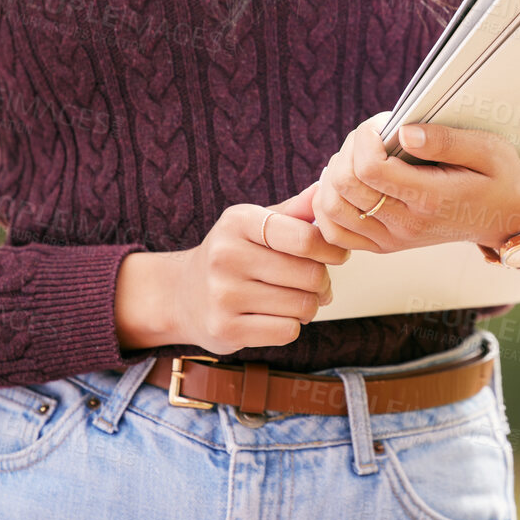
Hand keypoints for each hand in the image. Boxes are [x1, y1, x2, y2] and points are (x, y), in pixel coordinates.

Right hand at [113, 186, 349, 353]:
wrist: (181, 296)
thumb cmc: (232, 255)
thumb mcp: (255, 223)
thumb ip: (294, 210)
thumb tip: (324, 188)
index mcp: (238, 221)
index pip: (304, 236)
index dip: (331, 249)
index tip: (338, 255)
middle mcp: (226, 256)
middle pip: (309, 275)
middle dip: (322, 282)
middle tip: (317, 283)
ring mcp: (223, 295)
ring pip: (302, 305)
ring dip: (310, 306)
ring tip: (298, 299)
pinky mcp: (226, 330)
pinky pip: (287, 331)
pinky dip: (292, 326)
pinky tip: (278, 317)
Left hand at [309, 112, 519, 253]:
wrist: (508, 219)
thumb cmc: (498, 178)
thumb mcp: (487, 148)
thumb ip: (445, 140)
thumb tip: (405, 133)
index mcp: (430, 198)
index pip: (369, 169)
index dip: (363, 139)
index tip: (380, 125)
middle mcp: (407, 224)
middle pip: (344, 187)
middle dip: (346, 151)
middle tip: (369, 137)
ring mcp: (393, 239)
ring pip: (332, 211)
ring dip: (333, 177)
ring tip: (356, 158)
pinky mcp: (384, 246)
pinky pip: (336, 233)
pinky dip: (329, 207)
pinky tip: (345, 186)